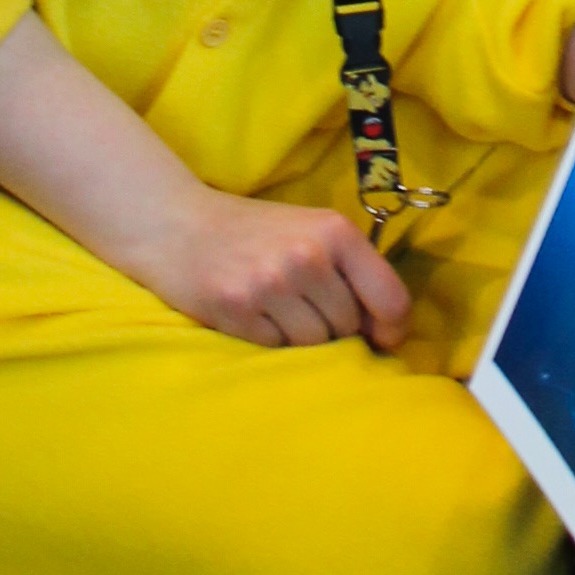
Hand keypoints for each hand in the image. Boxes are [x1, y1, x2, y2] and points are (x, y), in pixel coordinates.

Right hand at [128, 185, 411, 349]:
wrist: (180, 226)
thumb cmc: (257, 231)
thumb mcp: (312, 231)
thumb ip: (352, 270)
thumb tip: (388, 330)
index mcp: (336, 232)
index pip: (391, 299)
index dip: (394, 328)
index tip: (384, 337)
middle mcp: (307, 256)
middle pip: (349, 326)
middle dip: (337, 328)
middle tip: (308, 309)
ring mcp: (270, 284)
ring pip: (315, 343)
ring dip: (303, 337)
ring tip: (281, 311)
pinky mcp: (236, 311)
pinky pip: (276, 349)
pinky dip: (271, 340)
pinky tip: (255, 315)